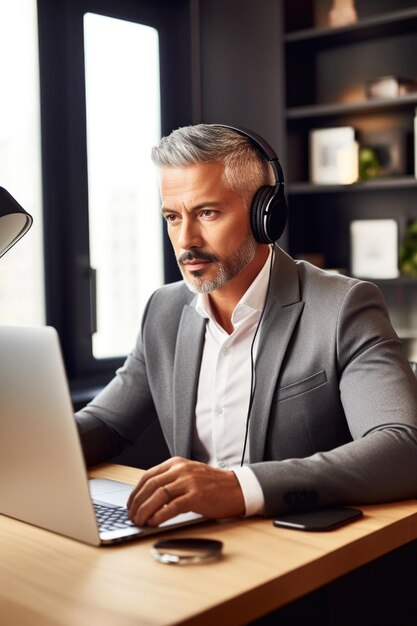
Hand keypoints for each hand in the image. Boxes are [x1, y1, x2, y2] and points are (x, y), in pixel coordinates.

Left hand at [127, 457, 244, 525]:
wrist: (236, 488)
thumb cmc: (212, 485)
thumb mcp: (188, 475)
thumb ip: (170, 480)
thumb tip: (147, 498)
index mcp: (176, 463)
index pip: (148, 476)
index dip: (135, 492)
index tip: (130, 504)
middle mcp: (181, 470)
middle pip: (150, 486)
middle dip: (137, 503)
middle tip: (131, 516)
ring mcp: (189, 482)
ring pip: (158, 496)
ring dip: (145, 510)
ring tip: (140, 521)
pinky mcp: (196, 496)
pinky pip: (172, 506)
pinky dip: (160, 515)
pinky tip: (154, 522)